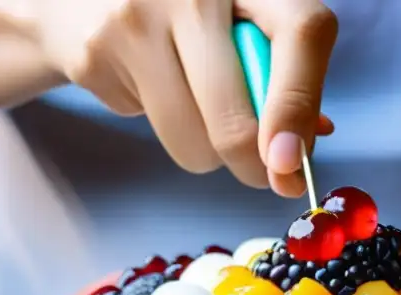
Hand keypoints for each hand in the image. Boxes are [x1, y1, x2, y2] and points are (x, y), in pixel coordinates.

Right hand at [28, 0, 337, 196]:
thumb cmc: (181, 8)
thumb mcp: (237, 17)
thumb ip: (280, 68)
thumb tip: (304, 145)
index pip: (300, 34)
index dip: (299, 107)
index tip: (291, 163)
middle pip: (235, 120)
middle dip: (253, 167)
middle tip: (260, 172)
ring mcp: (138, 18)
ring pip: (193, 142)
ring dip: (203, 148)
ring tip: (190, 100)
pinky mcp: (96, 53)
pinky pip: (148, 126)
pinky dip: (154, 119)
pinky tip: (143, 76)